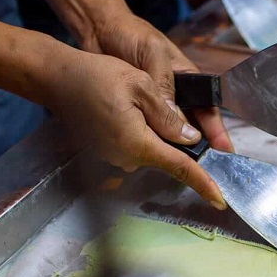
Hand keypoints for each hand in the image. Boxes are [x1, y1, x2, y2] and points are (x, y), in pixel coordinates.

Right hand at [45, 48, 226, 208]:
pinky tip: (126, 107)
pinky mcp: (110, 151)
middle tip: (153, 102)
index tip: (220, 200)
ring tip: (132, 97)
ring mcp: (116, 157)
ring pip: (152, 147)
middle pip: (167, 154)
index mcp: (138, 143)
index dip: (203, 183)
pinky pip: (137, 144)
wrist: (56, 79)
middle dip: (173, 136)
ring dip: (154, 128)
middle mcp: (127, 157)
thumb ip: (168, 115)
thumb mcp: (140, 85)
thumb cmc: (95, 77)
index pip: (180, 168)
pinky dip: (141, 129)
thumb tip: (190, 138)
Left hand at [86, 12, 234, 153]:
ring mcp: (155, 104)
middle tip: (203, 165)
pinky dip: (150, 141)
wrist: (98, 29)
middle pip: (192, 127)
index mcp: (188, 79)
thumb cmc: (131, 34)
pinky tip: (151, 154)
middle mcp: (175, 95)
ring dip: (173, 147)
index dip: (217, 132)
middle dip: (198, 146)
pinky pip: (147, 130)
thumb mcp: (153, 54)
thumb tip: (178, 122)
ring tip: (180, 165)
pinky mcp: (135, 110)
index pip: (208, 110)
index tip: (224, 150)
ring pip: (169, 132)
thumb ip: (165, 85)